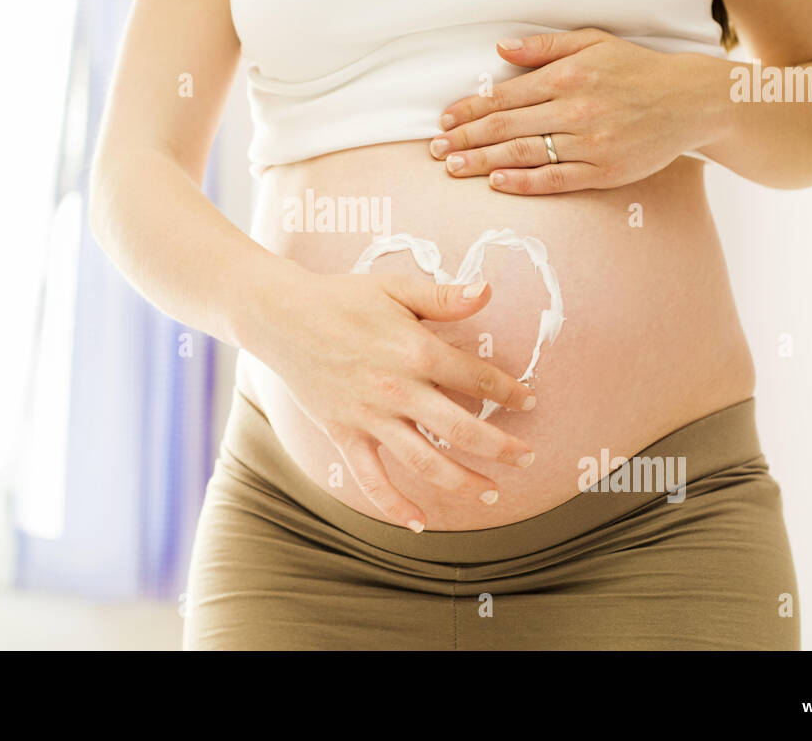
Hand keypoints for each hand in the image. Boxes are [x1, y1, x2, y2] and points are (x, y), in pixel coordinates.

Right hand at [255, 270, 537, 531]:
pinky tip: (418, 524)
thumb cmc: (342, 298)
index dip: (510, 391)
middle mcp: (397, 389)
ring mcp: (369, 417)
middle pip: (461, 430)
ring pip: (424, 462)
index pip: (478, 377)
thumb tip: (487, 291)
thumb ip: (443, 297)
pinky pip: (370, 478)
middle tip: (528, 459)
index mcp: (416, 350)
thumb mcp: (395, 287)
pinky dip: (393, 505)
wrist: (281, 316)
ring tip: (491, 494)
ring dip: (462, 482)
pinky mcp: (344, 434)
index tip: (530, 401)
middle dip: (501, 448)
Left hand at [430, 28, 725, 193]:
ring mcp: (590, 143)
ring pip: (525, 155)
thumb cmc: (637, 69)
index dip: (470, 110)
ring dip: (483, 162)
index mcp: (568, 77)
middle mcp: (576, 109)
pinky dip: (523, 182)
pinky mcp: (605, 171)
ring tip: (453, 167)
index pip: (505, 96)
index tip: (444, 121)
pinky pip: (556, 179)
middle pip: (507, 127)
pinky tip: (496, 183)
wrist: (691, 100)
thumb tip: (500, 49)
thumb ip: (545, 47)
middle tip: (435, 150)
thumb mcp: (593, 43)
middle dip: (466, 138)